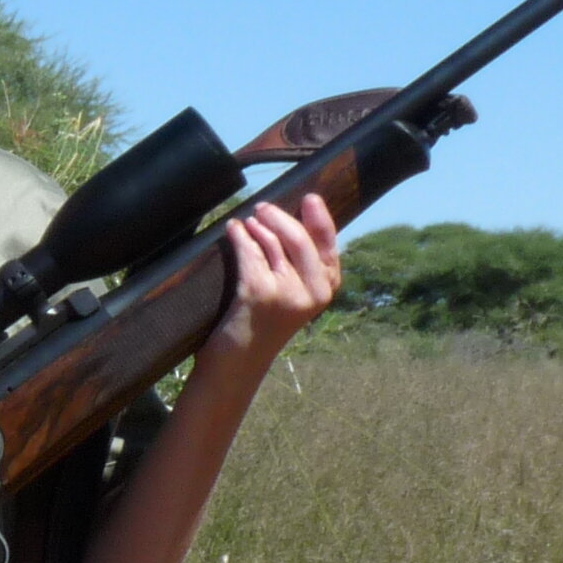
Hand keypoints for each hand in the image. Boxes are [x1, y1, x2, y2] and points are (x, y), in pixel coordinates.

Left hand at [200, 194, 340, 378]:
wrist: (238, 364)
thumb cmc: (261, 328)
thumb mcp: (292, 299)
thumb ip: (300, 269)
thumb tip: (292, 225)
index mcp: (326, 290)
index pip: (328, 245)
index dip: (319, 218)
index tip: (309, 198)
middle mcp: (313, 292)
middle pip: (301, 239)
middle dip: (281, 217)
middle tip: (263, 206)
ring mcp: (288, 293)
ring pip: (274, 243)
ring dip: (259, 226)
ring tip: (249, 219)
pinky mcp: (260, 293)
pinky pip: (251, 252)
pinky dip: (240, 237)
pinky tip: (234, 230)